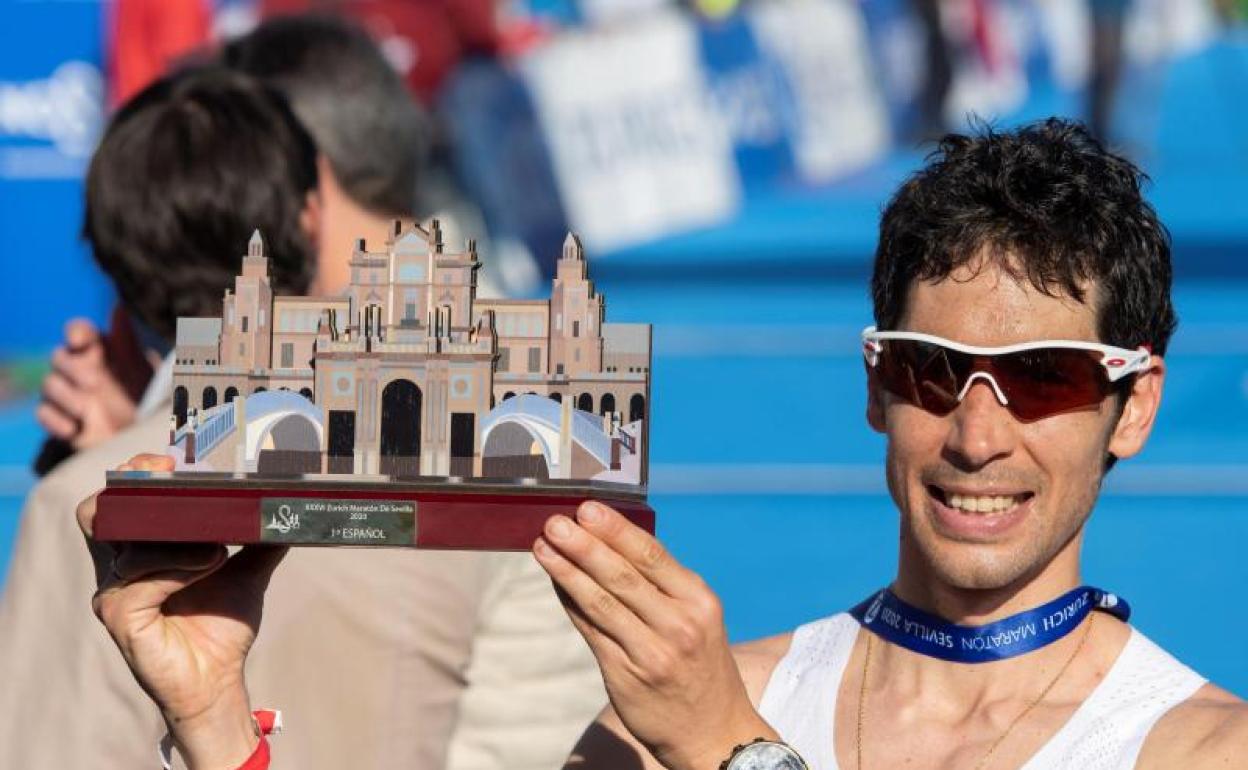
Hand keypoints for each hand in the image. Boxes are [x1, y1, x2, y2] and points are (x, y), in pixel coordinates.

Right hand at [37, 319, 137, 449]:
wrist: (141, 436)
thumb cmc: (144, 396)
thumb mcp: (140, 370)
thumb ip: (127, 341)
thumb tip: (118, 308)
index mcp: (100, 351)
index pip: (79, 330)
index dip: (76, 331)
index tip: (82, 340)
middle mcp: (79, 368)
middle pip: (58, 356)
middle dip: (72, 368)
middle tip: (94, 383)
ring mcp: (67, 394)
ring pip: (48, 384)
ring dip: (66, 397)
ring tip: (86, 411)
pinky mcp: (60, 419)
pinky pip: (43, 414)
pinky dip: (55, 421)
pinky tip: (74, 429)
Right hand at [78, 454, 286, 768]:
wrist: (218, 681)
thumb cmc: (222, 626)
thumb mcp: (247, 572)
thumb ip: (260, 539)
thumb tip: (291, 504)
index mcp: (140, 550)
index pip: (117, 501)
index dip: (136, 475)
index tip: (174, 462)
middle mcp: (118, 567)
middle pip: (97, 512)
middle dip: (131, 488)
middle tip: (170, 478)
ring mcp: (114, 593)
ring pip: (128, 546)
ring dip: (175, 539)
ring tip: (217, 547)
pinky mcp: (120, 618)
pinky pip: (140, 581)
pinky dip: (177, 568)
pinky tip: (208, 566)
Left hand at [533, 502, 777, 769]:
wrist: (713, 732)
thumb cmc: (700, 663)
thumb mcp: (699, 617)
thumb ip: (662, 584)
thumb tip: (609, 540)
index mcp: (699, 601)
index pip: (652, 556)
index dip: (616, 530)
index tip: (587, 508)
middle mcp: (678, 625)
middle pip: (622, 576)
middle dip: (584, 546)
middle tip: (555, 521)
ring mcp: (651, 653)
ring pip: (600, 602)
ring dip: (567, 571)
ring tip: (543, 546)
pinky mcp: (625, 675)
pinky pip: (591, 630)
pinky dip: (571, 602)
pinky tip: (556, 581)